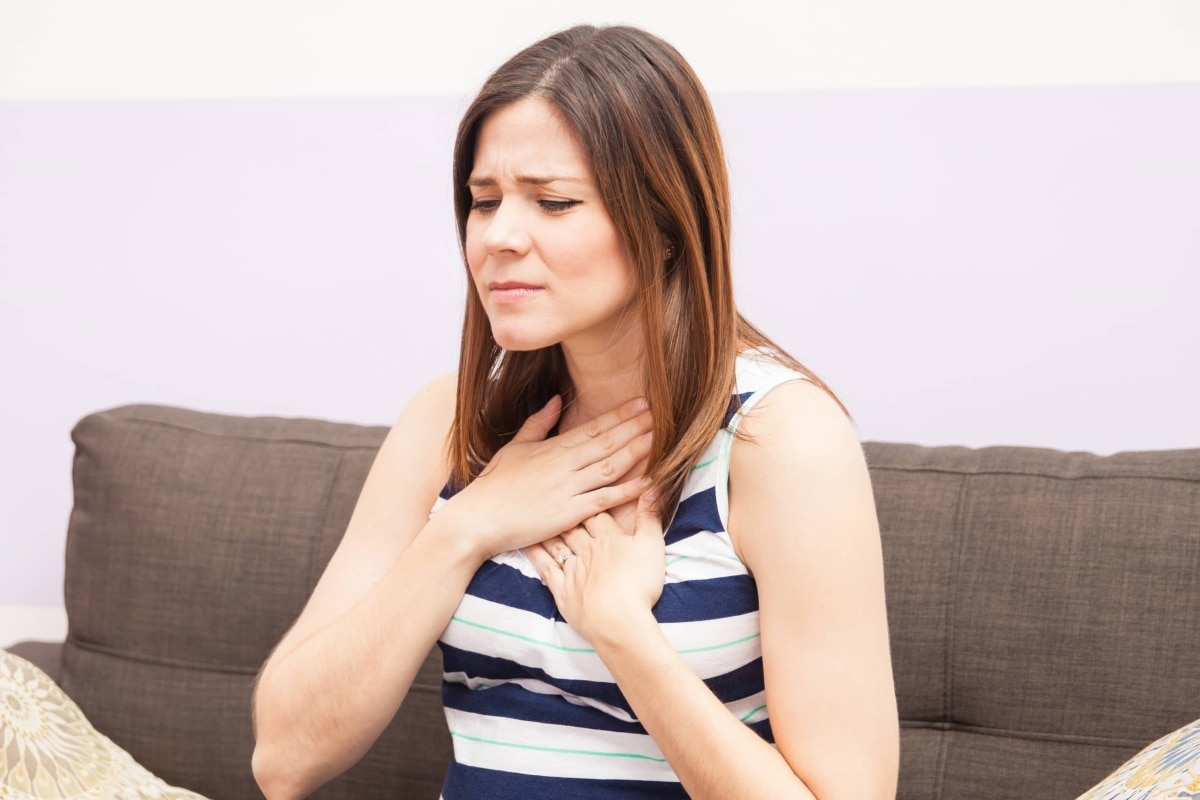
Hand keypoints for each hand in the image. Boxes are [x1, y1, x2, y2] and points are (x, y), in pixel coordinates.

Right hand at [445, 395, 653, 558]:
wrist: (478, 518)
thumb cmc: (494, 485)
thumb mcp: (515, 447)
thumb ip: (538, 423)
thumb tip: (556, 400)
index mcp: (554, 448)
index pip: (594, 427)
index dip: (621, 415)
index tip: (642, 403)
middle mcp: (565, 465)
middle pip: (608, 443)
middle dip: (637, 428)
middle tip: (663, 414)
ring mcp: (569, 488)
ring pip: (611, 466)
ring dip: (638, 452)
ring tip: (661, 439)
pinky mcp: (570, 513)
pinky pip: (605, 500)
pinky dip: (628, 491)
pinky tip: (649, 482)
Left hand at [528, 490, 664, 642]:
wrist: (618, 621)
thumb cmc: (639, 584)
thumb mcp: (652, 546)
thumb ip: (650, 516)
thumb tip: (652, 486)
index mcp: (609, 539)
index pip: (597, 513)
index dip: (591, 501)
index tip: (584, 491)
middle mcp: (587, 550)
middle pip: (574, 525)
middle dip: (566, 512)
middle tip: (554, 498)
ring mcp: (572, 570)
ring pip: (557, 543)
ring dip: (549, 529)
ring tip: (538, 516)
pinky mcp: (562, 591)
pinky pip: (546, 568)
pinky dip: (536, 554)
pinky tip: (528, 544)